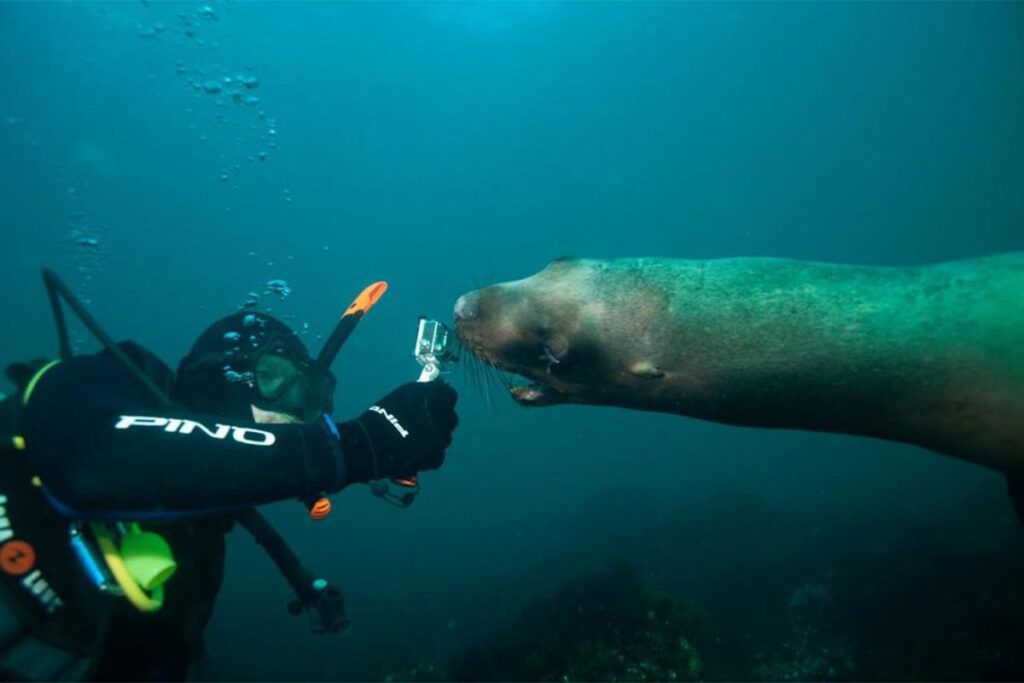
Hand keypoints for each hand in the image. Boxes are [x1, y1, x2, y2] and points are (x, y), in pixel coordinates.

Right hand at [338, 381, 457, 483]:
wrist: (368, 446)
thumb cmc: (382, 416)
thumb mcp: (403, 394)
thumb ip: (424, 390)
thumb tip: (437, 388)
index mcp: (433, 398)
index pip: (450, 395)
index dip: (442, 399)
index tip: (435, 403)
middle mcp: (441, 417)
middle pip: (450, 417)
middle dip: (440, 419)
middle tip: (423, 422)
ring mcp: (440, 439)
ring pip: (445, 437)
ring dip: (435, 437)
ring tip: (415, 438)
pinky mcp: (434, 458)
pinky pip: (439, 454)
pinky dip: (430, 454)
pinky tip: (415, 451)